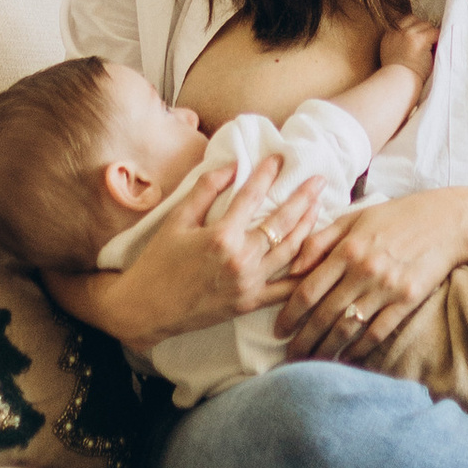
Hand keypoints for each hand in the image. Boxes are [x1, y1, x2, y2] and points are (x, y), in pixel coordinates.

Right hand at [113, 148, 334, 338]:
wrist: (147, 308)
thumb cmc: (158, 261)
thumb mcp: (177, 219)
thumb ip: (206, 189)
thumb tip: (233, 164)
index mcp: (221, 235)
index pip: (252, 196)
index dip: (267, 174)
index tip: (280, 158)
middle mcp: (240, 259)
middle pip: (282, 222)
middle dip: (303, 198)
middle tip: (319, 180)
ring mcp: (248, 283)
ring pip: (290, 251)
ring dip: (309, 227)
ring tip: (319, 207)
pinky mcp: (250, 303)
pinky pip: (286, 289)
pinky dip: (304, 273)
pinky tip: (318, 258)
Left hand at [280, 183, 467, 360]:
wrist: (446, 222)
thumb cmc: (396, 217)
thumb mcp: (354, 218)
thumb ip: (319, 241)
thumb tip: (292, 268)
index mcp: (346, 249)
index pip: (308, 290)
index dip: (289, 314)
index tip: (278, 330)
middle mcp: (363, 270)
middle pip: (324, 314)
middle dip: (303, 339)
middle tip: (289, 356)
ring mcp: (386, 287)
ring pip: (348, 327)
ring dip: (327, 349)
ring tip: (312, 363)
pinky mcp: (407, 300)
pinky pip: (377, 331)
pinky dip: (360, 348)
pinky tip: (347, 358)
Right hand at [380, 15, 439, 89]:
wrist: (397, 83)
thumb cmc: (396, 75)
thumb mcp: (391, 54)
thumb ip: (399, 44)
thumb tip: (414, 41)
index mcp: (389, 35)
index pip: (403, 22)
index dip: (413, 28)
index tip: (418, 36)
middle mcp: (398, 32)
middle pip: (414, 20)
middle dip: (422, 29)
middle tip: (428, 40)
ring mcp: (408, 34)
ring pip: (425, 25)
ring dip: (430, 34)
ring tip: (432, 45)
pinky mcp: (419, 39)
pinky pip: (434, 32)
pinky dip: (437, 38)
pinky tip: (437, 46)